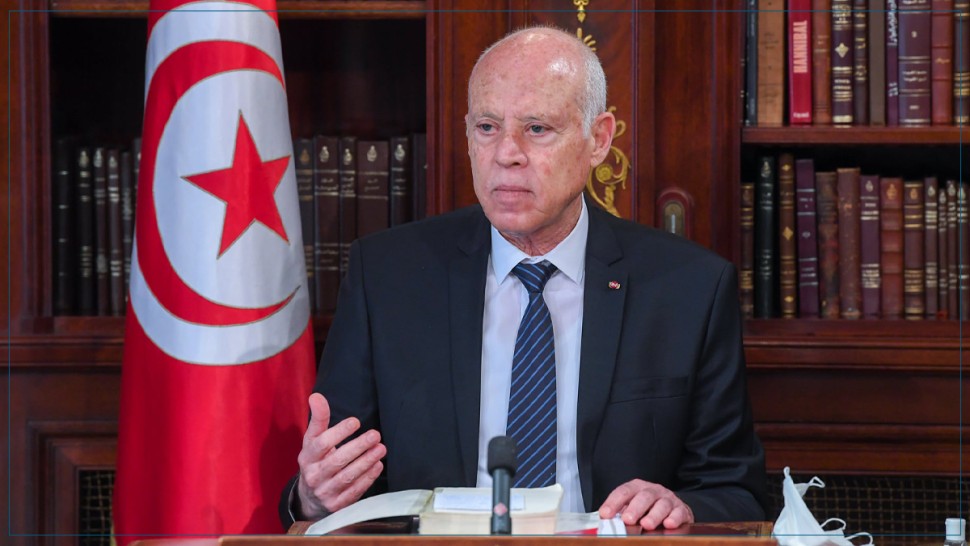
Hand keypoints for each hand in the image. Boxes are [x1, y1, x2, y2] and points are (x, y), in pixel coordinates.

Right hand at [296, 393, 386, 518]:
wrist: (309, 497)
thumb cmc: (316, 460)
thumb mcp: (312, 440)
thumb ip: (318, 419)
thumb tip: (316, 396)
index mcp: (307, 456)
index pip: (322, 443)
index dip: (339, 432)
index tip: (356, 421)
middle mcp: (313, 475)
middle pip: (337, 460)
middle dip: (358, 446)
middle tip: (375, 435)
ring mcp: (324, 491)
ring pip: (347, 476)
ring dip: (366, 462)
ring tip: (381, 448)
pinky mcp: (335, 505)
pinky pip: (353, 491)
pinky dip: (367, 478)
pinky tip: (378, 465)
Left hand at [597, 479, 693, 530]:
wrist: (672, 508)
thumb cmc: (647, 509)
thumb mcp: (631, 508)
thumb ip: (619, 514)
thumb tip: (604, 523)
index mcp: (637, 488)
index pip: (623, 492)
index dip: (613, 502)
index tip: (605, 514)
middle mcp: (653, 491)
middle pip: (644, 496)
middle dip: (635, 508)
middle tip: (628, 520)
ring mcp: (668, 499)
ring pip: (662, 504)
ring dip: (654, 515)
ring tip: (646, 525)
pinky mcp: (681, 510)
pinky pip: (679, 512)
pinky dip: (674, 518)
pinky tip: (669, 524)